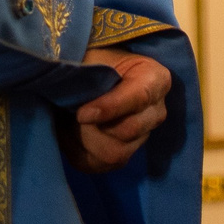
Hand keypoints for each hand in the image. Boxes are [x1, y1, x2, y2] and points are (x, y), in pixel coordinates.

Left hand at [66, 47, 171, 173]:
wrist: (81, 75)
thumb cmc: (89, 60)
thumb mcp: (92, 57)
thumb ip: (92, 75)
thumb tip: (83, 104)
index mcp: (155, 79)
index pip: (140, 97)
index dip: (109, 108)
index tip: (82, 113)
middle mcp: (155, 111)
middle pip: (128, 131)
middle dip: (93, 126)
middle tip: (72, 113)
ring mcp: (142, 136)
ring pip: (115, 154)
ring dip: (84, 140)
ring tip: (68, 121)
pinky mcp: (124, 154)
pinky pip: (101, 166)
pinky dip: (80, 152)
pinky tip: (69, 134)